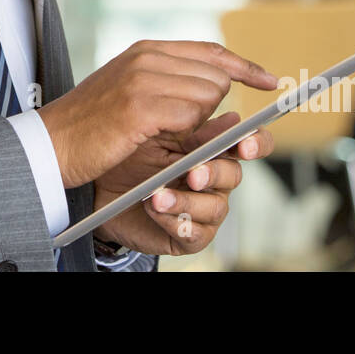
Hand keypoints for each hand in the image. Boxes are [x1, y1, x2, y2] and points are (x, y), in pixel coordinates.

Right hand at [36, 39, 278, 189]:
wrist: (52, 144)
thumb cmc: (92, 126)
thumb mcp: (131, 90)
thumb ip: (169, 82)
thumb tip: (219, 91)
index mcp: (146, 49)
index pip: (210, 51)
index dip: (243, 66)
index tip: (270, 81)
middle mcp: (147, 56)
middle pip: (216, 76)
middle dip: (212, 107)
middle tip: (183, 129)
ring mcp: (143, 78)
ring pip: (208, 95)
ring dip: (196, 123)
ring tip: (161, 134)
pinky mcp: (141, 105)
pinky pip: (192, 115)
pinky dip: (185, 132)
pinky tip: (157, 138)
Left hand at [91, 111, 273, 256]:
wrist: (100, 188)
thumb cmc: (131, 155)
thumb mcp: (156, 133)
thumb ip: (190, 126)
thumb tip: (230, 117)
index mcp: (211, 147)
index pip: (246, 141)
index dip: (254, 142)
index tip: (244, 145)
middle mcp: (214, 178)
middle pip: (234, 174)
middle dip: (215, 173)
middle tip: (194, 174)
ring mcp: (204, 208)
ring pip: (215, 206)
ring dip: (186, 201)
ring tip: (158, 195)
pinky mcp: (190, 235)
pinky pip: (195, 233)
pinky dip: (174, 220)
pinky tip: (154, 208)